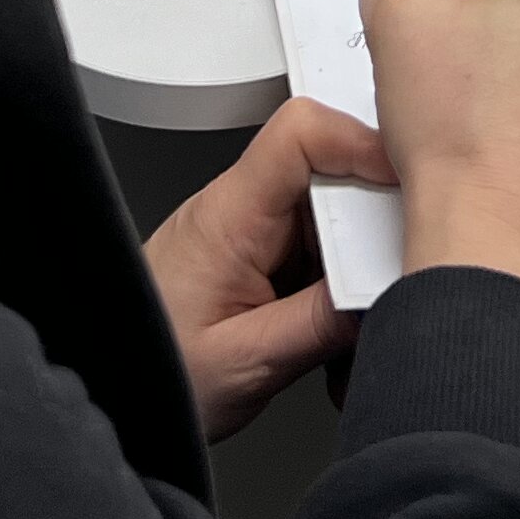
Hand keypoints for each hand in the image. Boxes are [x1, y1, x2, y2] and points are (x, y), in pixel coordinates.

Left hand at [145, 97, 392, 439]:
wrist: (113, 384)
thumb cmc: (154, 369)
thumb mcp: (244, 363)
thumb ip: (318, 326)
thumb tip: (385, 297)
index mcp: (229, 216)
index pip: (299, 134)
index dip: (361, 142)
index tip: (406, 182)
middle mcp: (242, 210)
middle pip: (332, 173)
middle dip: (375, 222)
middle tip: (400, 272)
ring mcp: (255, 232)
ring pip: (336, 215)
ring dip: (362, 262)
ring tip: (365, 316)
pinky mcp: (265, 258)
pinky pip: (323, 249)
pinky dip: (343, 285)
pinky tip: (342, 330)